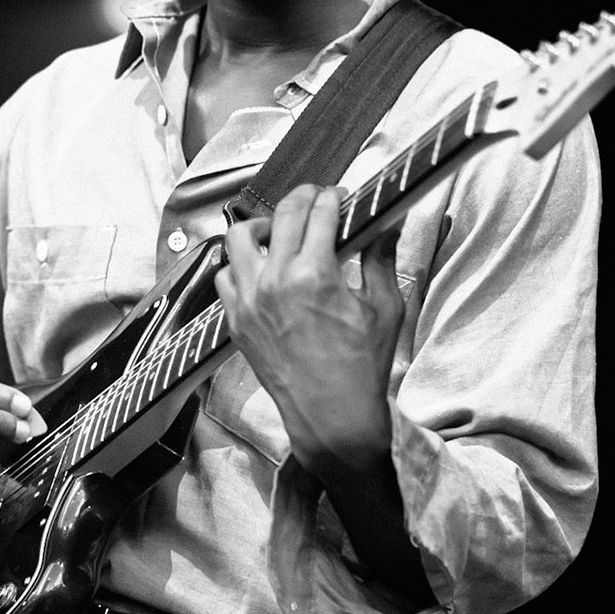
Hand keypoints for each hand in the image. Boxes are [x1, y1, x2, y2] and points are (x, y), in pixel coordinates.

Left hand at [215, 184, 402, 465]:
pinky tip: (262, 270)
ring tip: (281, 232)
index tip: (342, 197)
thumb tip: (389, 223)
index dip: (335, 197)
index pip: (321, 212)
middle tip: (318, 200)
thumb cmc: (362, 367)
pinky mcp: (236, 321)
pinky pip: (224, 277)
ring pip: (239, 238)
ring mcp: (249, 301)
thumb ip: (381, 258)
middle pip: (283, 214)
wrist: (332, 417)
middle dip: (304, 198)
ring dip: (263, 226)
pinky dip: (240, 265)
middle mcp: (274, 282)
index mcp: (314, 275)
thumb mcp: (385, 308)